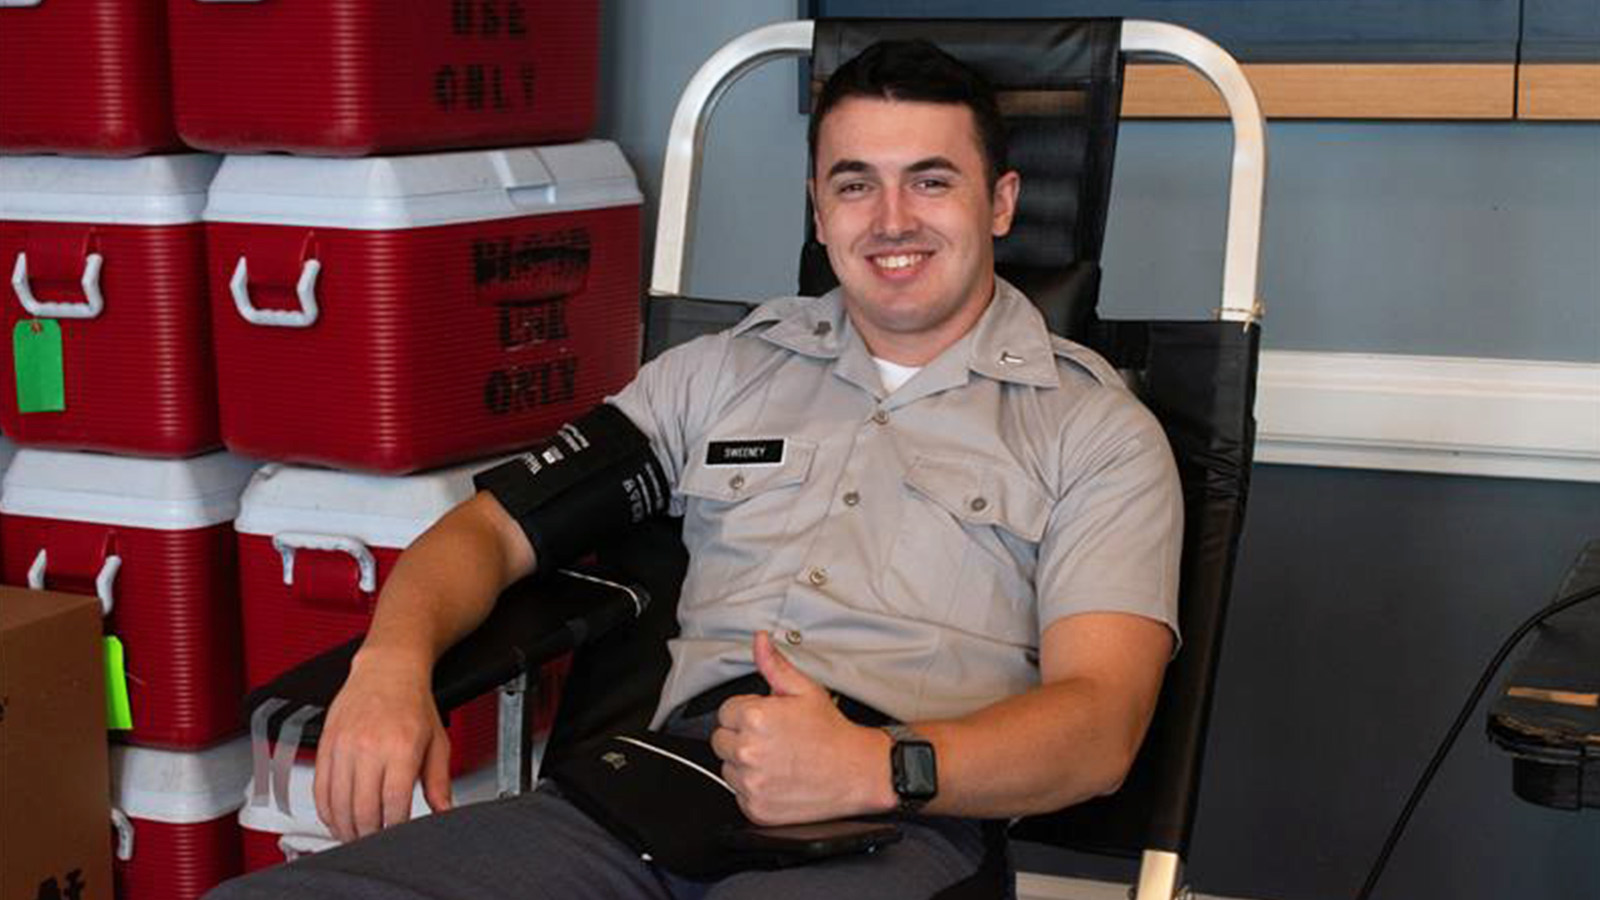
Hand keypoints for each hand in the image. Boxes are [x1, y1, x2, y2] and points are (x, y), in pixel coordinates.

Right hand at [313, 650, 452, 841]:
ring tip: (356, 835)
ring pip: (337, 803)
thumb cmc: (414, 703)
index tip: (398, 836)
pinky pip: (319, 788)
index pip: (393, 804)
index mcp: (401, 748)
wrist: (387, 669)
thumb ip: (440, 782)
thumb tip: (444, 812)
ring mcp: (344, 745)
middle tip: (375, 843)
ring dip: (345, 827)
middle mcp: (369, 746)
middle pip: (362, 809)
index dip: (394, 829)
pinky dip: (325, 810)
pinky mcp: (325, 744)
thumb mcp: (437, 742)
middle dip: (369, 835)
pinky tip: (336, 818)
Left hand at [710, 631, 892, 824]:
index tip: (767, 720)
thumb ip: (774, 665)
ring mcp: (751, 783)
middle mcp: (749, 751)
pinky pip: (739, 794)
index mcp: (755, 718)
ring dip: (745, 764)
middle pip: (720, 740)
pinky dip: (754, 789)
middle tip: (773, 739)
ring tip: (778, 759)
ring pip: (728, 768)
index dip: (747, 713)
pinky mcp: (755, 808)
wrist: (858, 773)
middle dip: (741, 737)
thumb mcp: (805, 690)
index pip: (725, 712)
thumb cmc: (832, 733)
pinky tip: (779, 779)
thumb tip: (759, 642)